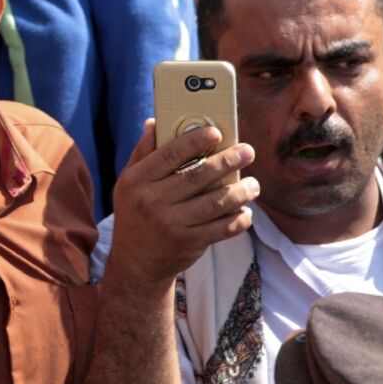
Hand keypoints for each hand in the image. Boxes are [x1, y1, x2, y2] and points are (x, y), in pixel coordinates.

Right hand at [106, 120, 259, 290]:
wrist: (136, 261)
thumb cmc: (136, 212)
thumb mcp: (129, 182)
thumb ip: (143, 153)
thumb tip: (154, 122)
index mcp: (137, 181)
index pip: (169, 155)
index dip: (194, 142)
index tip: (216, 133)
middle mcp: (152, 201)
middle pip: (197, 176)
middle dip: (227, 162)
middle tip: (247, 151)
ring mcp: (172, 224)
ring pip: (215, 203)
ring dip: (241, 192)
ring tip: (254, 185)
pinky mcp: (189, 243)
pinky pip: (222, 228)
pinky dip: (238, 220)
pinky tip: (245, 211)